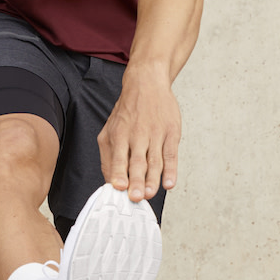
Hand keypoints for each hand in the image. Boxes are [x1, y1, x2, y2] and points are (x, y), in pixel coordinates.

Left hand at [97, 70, 181, 202]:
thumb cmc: (128, 111)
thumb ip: (108, 156)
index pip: (118, 157)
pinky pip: (171, 154)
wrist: (147, 83)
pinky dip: (171, 170)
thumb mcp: (110, 129)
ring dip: (153, 179)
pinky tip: (169, 182)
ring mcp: (156, 133)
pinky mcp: (171, 132)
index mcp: (119, 134)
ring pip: (154, 160)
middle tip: (136, 197)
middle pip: (136, 161)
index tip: (119, 188)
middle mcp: (137, 134)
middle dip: (136, 180)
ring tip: (150, 193)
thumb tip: (110, 181)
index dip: (118, 173)